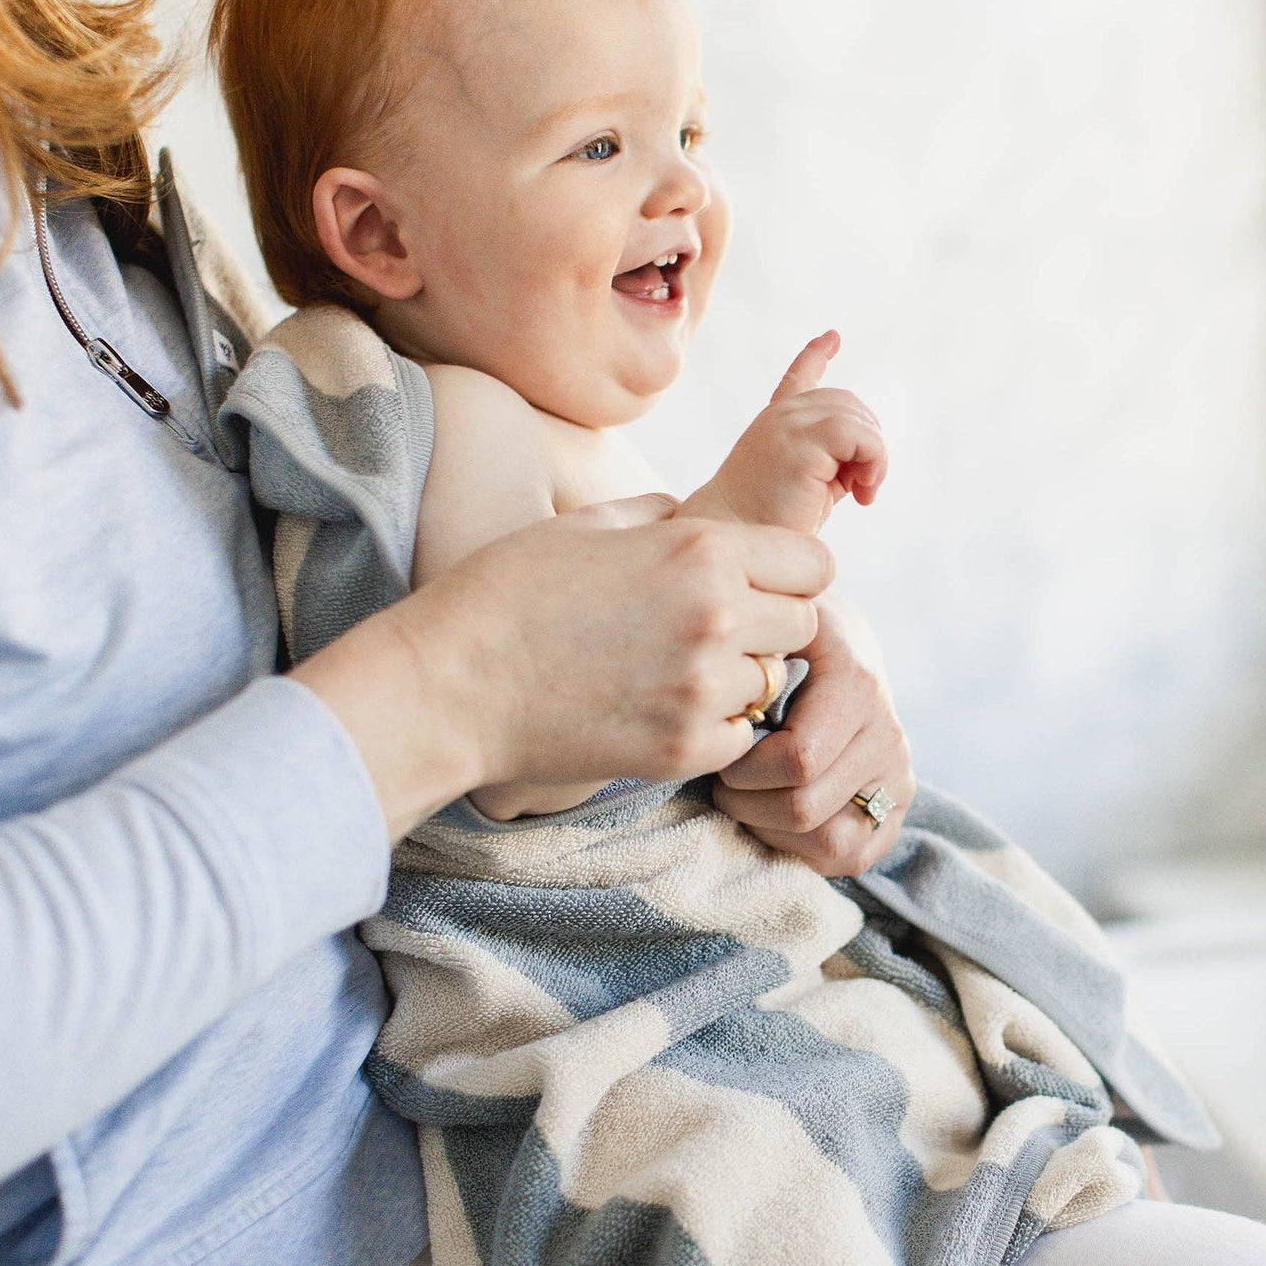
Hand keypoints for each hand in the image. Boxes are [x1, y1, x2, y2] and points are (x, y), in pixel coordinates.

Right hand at [294, 494, 834, 839]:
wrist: (451, 686)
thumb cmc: (507, 594)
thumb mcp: (587, 526)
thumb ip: (660, 517)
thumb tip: (693, 518)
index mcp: (700, 551)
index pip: (815, 561)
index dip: (790, 571)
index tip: (759, 583)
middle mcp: (718, 617)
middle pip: (805, 623)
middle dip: (771, 622)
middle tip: (716, 629)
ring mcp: (704, 690)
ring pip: (773, 682)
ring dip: (742, 676)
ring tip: (678, 671)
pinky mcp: (684, 749)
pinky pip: (740, 736)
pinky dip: (716, 726)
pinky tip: (664, 709)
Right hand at [679, 332, 887, 534]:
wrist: (738, 539)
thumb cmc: (771, 525)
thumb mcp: (807, 485)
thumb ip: (832, 462)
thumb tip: (870, 458)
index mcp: (777, 423)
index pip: (798, 379)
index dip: (815, 355)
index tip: (832, 338)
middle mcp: (781, 416)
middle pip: (849, 403)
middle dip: (868, 443)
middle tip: (862, 487)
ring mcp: (788, 423)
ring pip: (859, 418)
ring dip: (874, 456)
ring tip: (862, 491)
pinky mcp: (801, 443)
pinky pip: (860, 436)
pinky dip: (874, 462)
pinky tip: (863, 491)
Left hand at [713, 593, 913, 875]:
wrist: (837, 646)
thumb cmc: (784, 636)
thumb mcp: (766, 624)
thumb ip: (750, 648)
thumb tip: (722, 685)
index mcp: (857, 685)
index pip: (798, 760)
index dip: (744, 770)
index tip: (721, 751)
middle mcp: (889, 734)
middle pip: (805, 807)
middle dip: (747, 802)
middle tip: (723, 780)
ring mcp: (898, 775)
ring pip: (829, 842)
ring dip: (771, 830)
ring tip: (748, 798)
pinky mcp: (897, 808)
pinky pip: (851, 857)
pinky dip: (802, 849)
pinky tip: (775, 818)